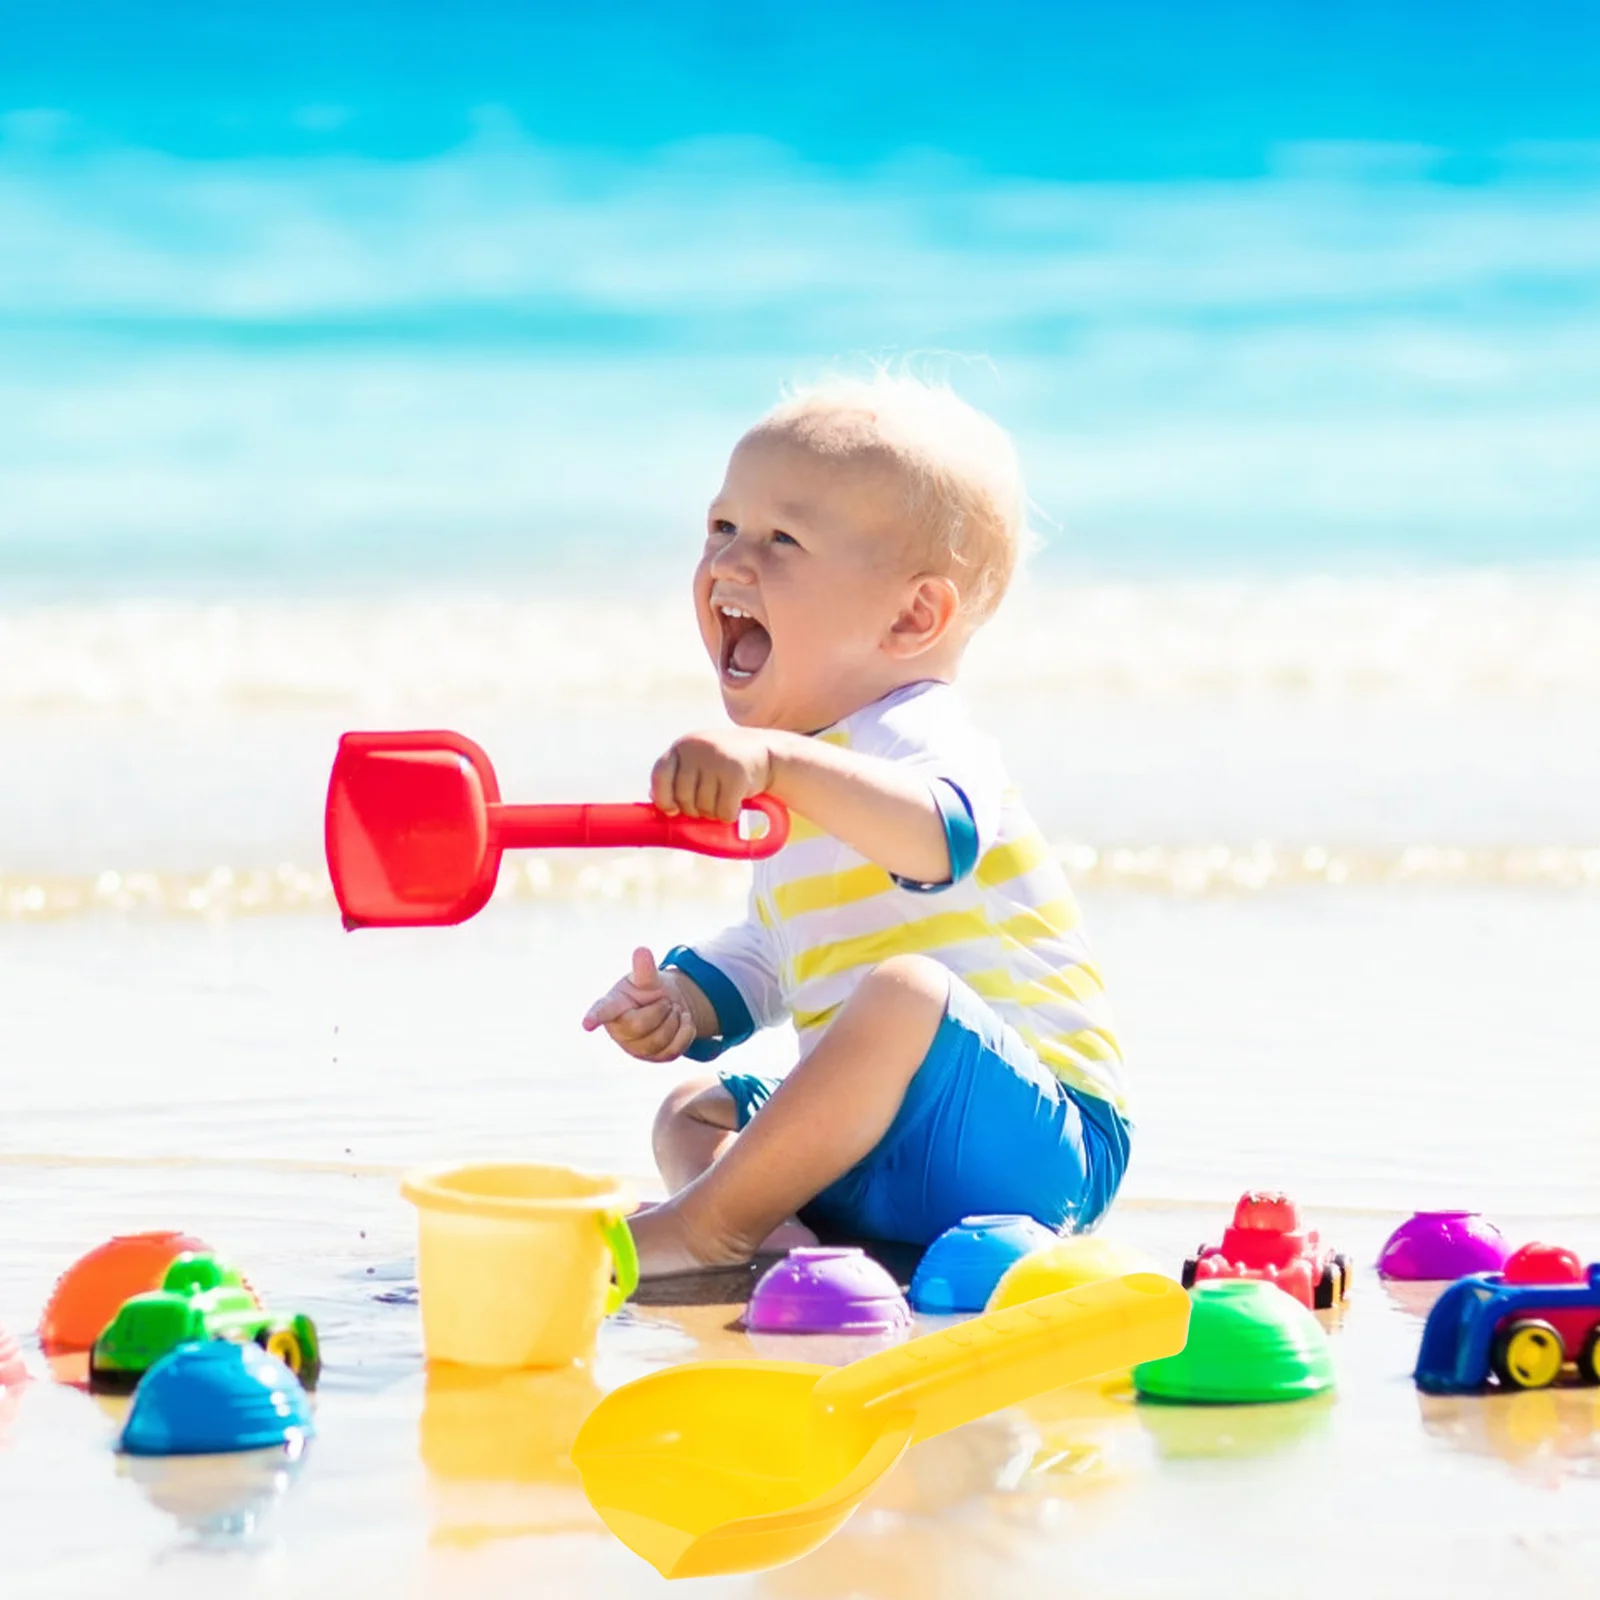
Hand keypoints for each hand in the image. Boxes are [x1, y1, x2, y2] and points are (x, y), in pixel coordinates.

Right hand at [581, 947, 697, 1061]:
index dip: (594, 1017)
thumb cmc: (647, 991)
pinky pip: (673, 1050)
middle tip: (666, 1001)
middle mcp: (619, 1030)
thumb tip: (642, 951)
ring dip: (674, 1020)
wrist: (667, 1007)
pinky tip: (684, 1021)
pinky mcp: (655, 1057)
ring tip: (674, 1009)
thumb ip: (644, 969)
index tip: (587, 1024)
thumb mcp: (646, 978)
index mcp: (613, 1006)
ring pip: (658, 1041)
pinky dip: (685, 1032)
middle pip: (639, 1026)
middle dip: (660, 1010)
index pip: (602, 1011)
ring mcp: (636, 1047)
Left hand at [651, 728, 778, 821]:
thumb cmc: (726, 764)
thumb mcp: (699, 762)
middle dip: (694, 810)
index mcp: (683, 746)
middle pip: (682, 796)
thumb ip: (678, 777)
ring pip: (703, 807)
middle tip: (707, 806)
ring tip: (723, 800)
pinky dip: (729, 815)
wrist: (767, 753)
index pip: (660, 775)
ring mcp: (717, 760)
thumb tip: (655, 799)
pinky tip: (736, 804)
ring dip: (713, 813)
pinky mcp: (736, 773)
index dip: (663, 797)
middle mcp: (697, 749)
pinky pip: (724, 811)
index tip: (672, 810)